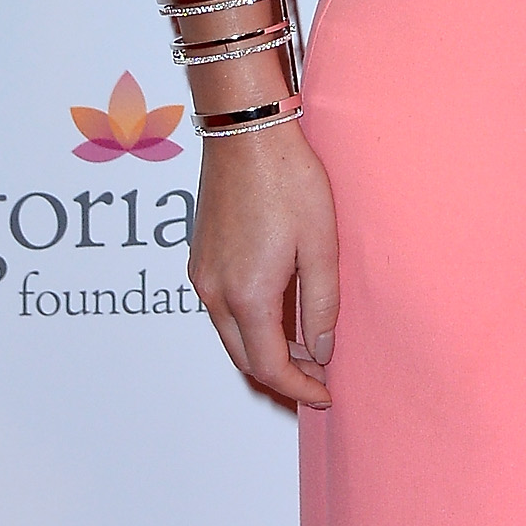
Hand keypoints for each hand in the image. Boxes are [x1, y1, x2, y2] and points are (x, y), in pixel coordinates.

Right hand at [188, 122, 339, 408]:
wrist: (246, 132)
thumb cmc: (289, 179)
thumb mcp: (321, 243)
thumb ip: (321, 304)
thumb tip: (321, 350)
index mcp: (246, 295)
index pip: (269, 367)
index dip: (299, 387)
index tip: (326, 394)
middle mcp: (214, 293)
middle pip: (244, 359)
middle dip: (281, 378)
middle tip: (318, 380)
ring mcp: (202, 275)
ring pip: (231, 336)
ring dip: (264, 352)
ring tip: (306, 350)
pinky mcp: (200, 258)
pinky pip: (222, 310)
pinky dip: (249, 326)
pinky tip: (279, 315)